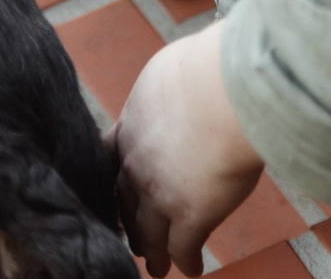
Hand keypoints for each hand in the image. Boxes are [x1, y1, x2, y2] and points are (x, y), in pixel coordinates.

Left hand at [112, 26, 263, 276]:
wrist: (222, 95)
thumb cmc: (203, 72)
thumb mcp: (166, 73)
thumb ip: (162, 91)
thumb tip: (174, 82)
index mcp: (130, 126)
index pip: (109, 160)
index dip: (110, 181)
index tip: (109, 194)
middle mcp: (136, 164)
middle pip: (124, 201)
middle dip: (127, 222)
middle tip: (131, 236)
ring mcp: (160, 194)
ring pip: (149, 233)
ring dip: (153, 251)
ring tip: (156, 266)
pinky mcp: (191, 216)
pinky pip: (184, 247)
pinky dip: (186, 261)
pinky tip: (192, 269)